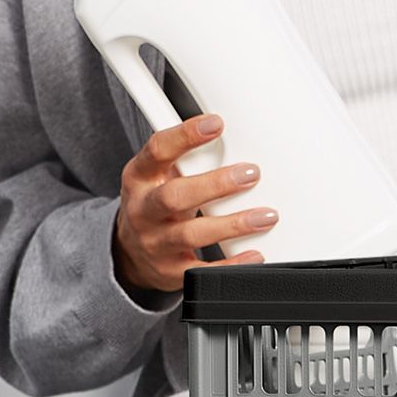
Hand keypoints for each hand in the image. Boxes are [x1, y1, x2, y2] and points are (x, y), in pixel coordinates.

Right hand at [110, 113, 272, 295]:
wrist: (131, 251)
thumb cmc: (156, 202)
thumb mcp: (159, 175)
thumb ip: (187, 157)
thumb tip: (234, 137)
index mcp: (140, 178)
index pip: (157, 151)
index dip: (185, 136)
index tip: (215, 124)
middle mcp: (144, 210)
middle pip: (174, 196)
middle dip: (215, 184)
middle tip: (251, 174)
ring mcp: (156, 243)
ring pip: (191, 234)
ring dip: (232, 225)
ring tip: (265, 216)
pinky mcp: (171, 272)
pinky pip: (202, 272)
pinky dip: (231, 264)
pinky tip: (254, 254)